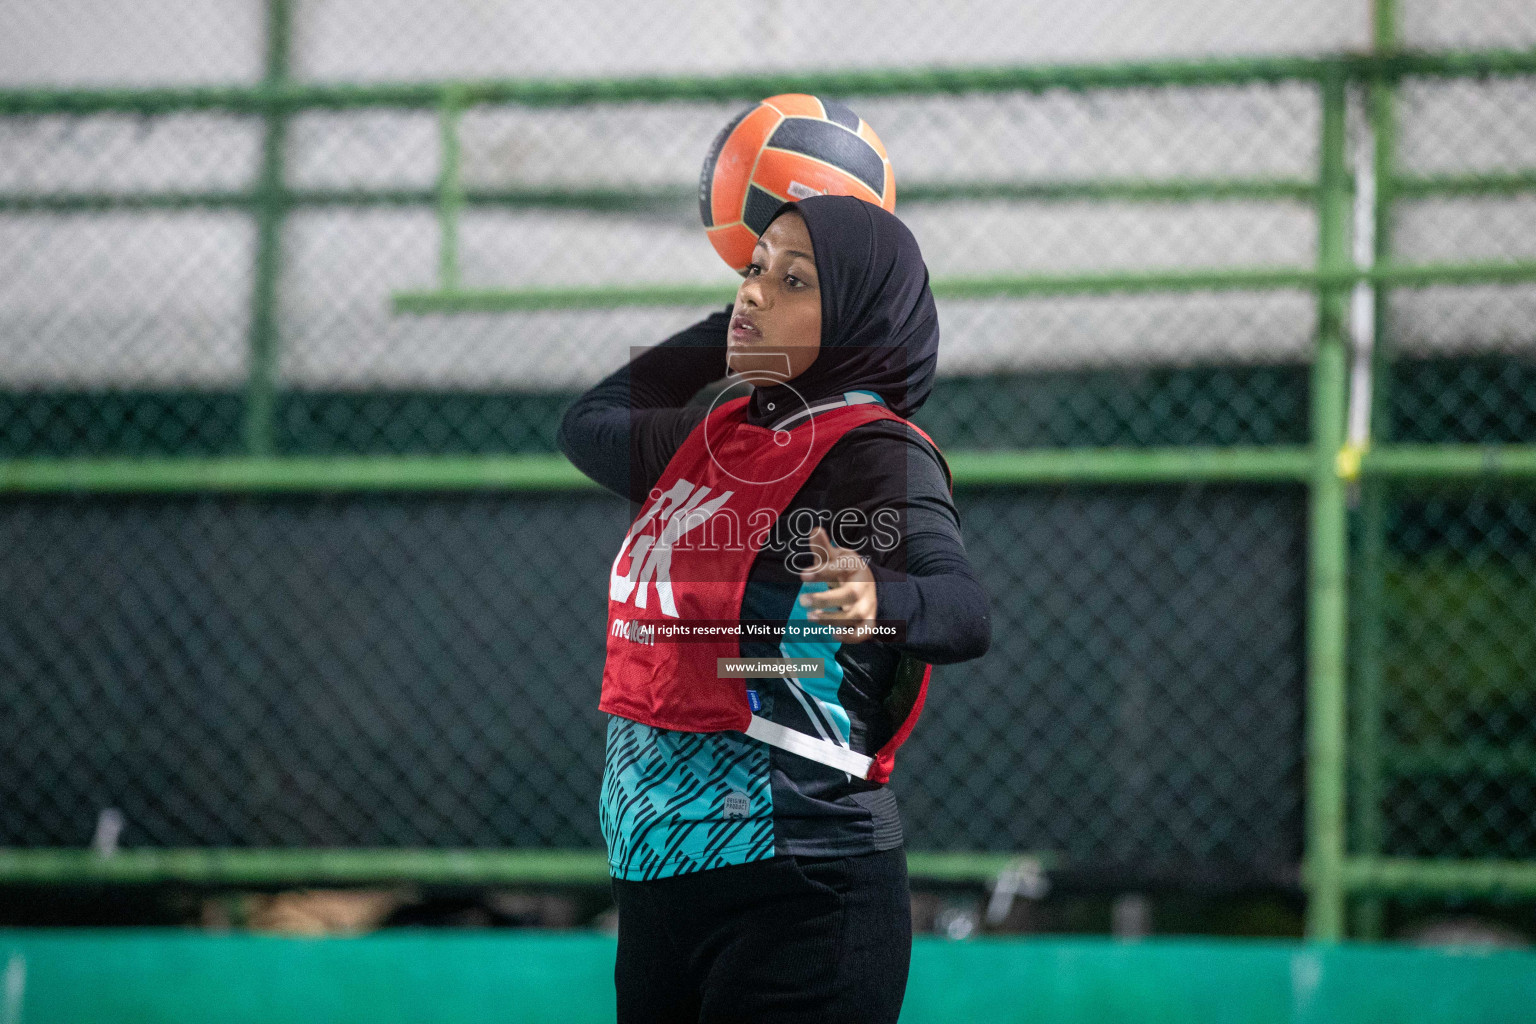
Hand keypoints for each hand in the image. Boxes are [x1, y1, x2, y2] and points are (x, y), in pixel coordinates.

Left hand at [797, 526, 878, 643]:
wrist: (868, 583)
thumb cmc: (845, 569)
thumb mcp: (836, 557)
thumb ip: (823, 548)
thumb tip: (814, 530)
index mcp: (854, 567)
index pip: (840, 568)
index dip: (822, 572)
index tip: (802, 575)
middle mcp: (863, 586)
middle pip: (849, 595)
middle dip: (825, 600)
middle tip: (802, 600)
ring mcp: (868, 605)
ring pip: (854, 616)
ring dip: (832, 619)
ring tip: (810, 618)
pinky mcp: (869, 620)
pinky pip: (865, 632)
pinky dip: (851, 637)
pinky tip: (833, 635)